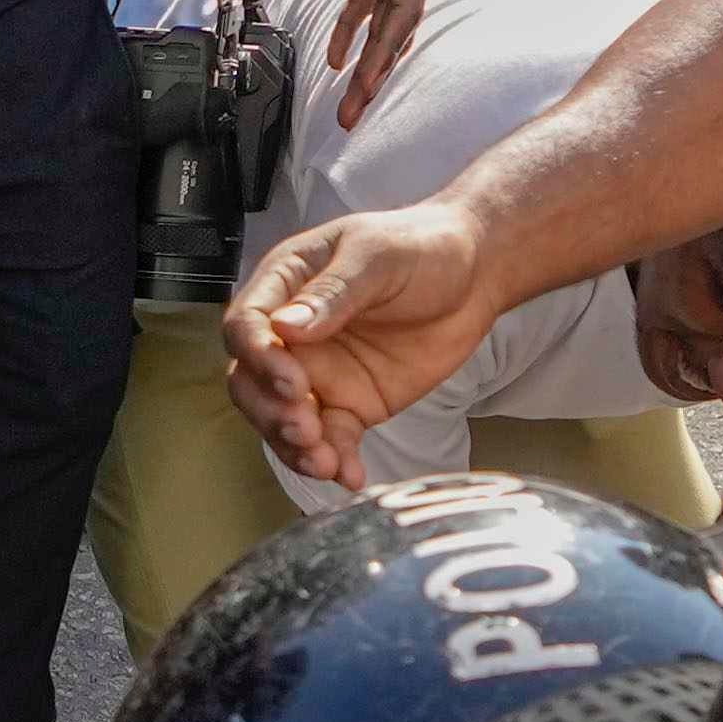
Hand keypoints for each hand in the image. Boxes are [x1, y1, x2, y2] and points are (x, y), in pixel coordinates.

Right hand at [226, 199, 504, 481]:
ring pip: (282, 420)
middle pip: (251, 382)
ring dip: (295, 446)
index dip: (258, 357)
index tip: (290, 380)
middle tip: (306, 426)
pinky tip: (350, 474)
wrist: (475, 276)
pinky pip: (331, 440)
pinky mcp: (350, 405)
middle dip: (271, 411)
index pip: (247, 325)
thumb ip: (334, 292)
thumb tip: (286, 327)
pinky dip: (336, 461)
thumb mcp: (377, 256)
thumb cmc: (422, 247)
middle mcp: (292, 335)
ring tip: (325, 461)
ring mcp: (318, 374)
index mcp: (286, 285)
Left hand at [320, 0, 461, 118]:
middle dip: (374, 76)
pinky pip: (367, 1)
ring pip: (380, 23)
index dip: (383, 51)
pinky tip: (335, 57)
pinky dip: (352, 28)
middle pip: (394, 30)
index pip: (403, 10)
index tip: (365, 84)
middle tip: (352, 118)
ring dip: (364, 62)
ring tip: (347, 106)